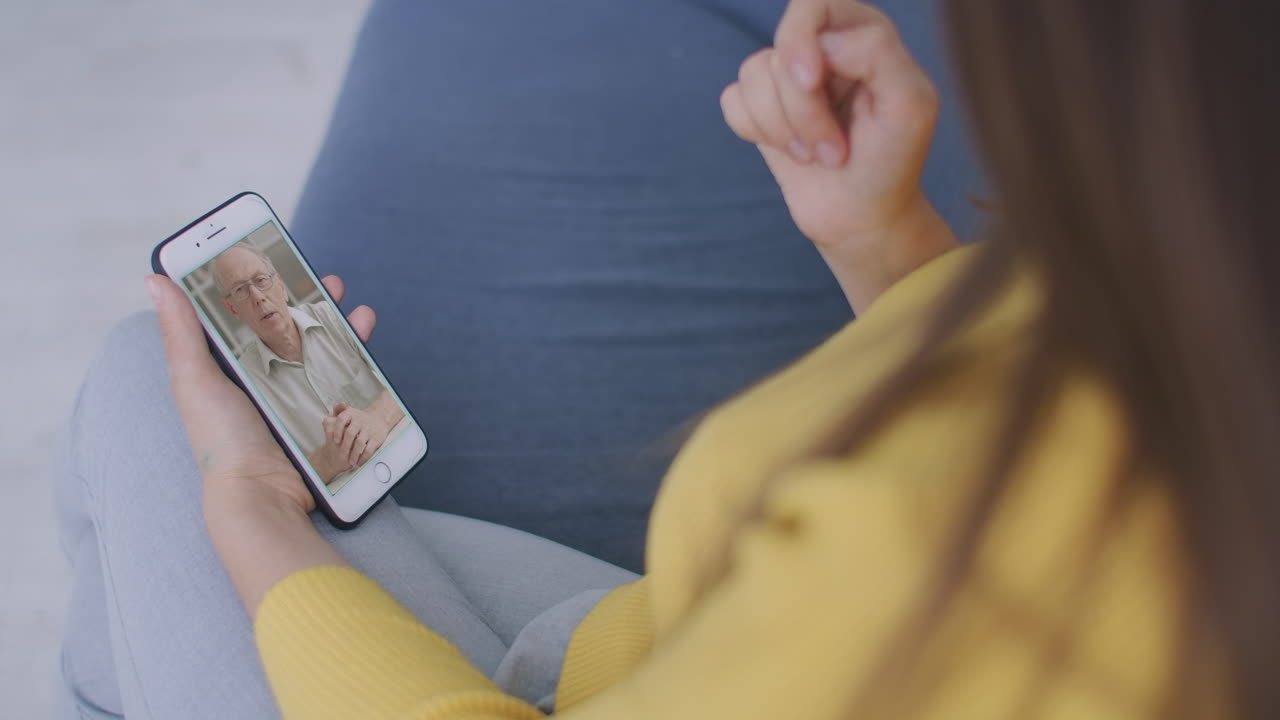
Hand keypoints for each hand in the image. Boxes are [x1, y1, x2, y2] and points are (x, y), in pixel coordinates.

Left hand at [147, 272, 377, 517]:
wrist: (263, 496)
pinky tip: (365, 338)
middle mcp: (265, 380)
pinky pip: (346, 377)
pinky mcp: (327, 414)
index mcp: (231, 368)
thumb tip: (156, 278)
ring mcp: (299, 397)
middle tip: (326, 279)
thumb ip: (182, 331)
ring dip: (341, 323)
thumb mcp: (195, 380)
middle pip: (291, 328)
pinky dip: (360, 354)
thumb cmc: (223, 442)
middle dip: (311, 301)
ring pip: (324, 348)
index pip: (246, 316)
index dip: (262, 286)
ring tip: (353, 307)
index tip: (275, 258)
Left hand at [323, 402, 390, 467]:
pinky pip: (369, 449)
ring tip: (351, 462)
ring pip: (359, 442)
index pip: (341, 420)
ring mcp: (369, 429)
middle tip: (341, 456)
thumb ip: (335, 413)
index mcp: (350, 413)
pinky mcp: (377, 438)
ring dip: (354, 454)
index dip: (337, 431)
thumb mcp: (347, 412)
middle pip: (350, 433)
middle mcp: (360, 420)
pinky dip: (363, 457)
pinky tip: (359, 462)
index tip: (335, 441)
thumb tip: (327, 419)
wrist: (378, 418)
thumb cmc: (358, 419)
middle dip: (344, 447)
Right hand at [720, 0, 940, 250]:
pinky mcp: (761, 109)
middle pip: (781, 51)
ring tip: (817, 156)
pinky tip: (789, 152)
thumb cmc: (892, 162)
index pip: (813, 4)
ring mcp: (787, 79)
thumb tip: (824, 44)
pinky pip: (733, 101)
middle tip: (834, 150)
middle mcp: (822, 48)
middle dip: (802, 109)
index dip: (801, 40)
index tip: (811, 83)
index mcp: (862, 34)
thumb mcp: (910, 106)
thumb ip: (878, 54)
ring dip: (783, 129)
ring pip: (752, 76)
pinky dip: (756, 131)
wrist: (862, 217)